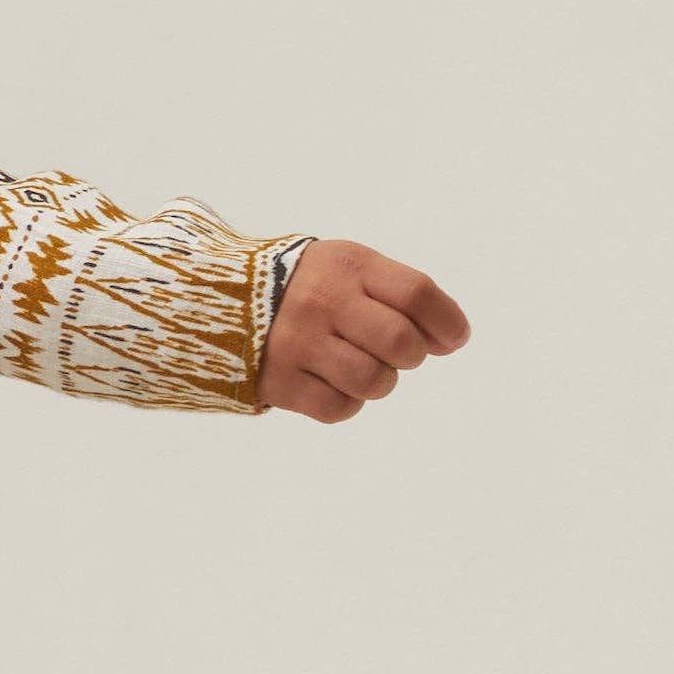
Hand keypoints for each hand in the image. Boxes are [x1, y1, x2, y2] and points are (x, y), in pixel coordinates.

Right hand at [259, 237, 472, 423]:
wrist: (221, 300)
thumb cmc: (307, 286)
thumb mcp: (348, 268)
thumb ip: (400, 294)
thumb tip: (451, 339)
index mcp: (346, 266)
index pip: (417, 293)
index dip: (447, 322)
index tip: (453, 339)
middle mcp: (322, 301)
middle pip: (401, 343)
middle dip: (411, 355)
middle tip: (396, 353)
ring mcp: (297, 343)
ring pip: (373, 381)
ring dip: (380, 381)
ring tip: (361, 366)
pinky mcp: (278, 381)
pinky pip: (338, 408)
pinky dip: (347, 401)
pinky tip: (332, 382)